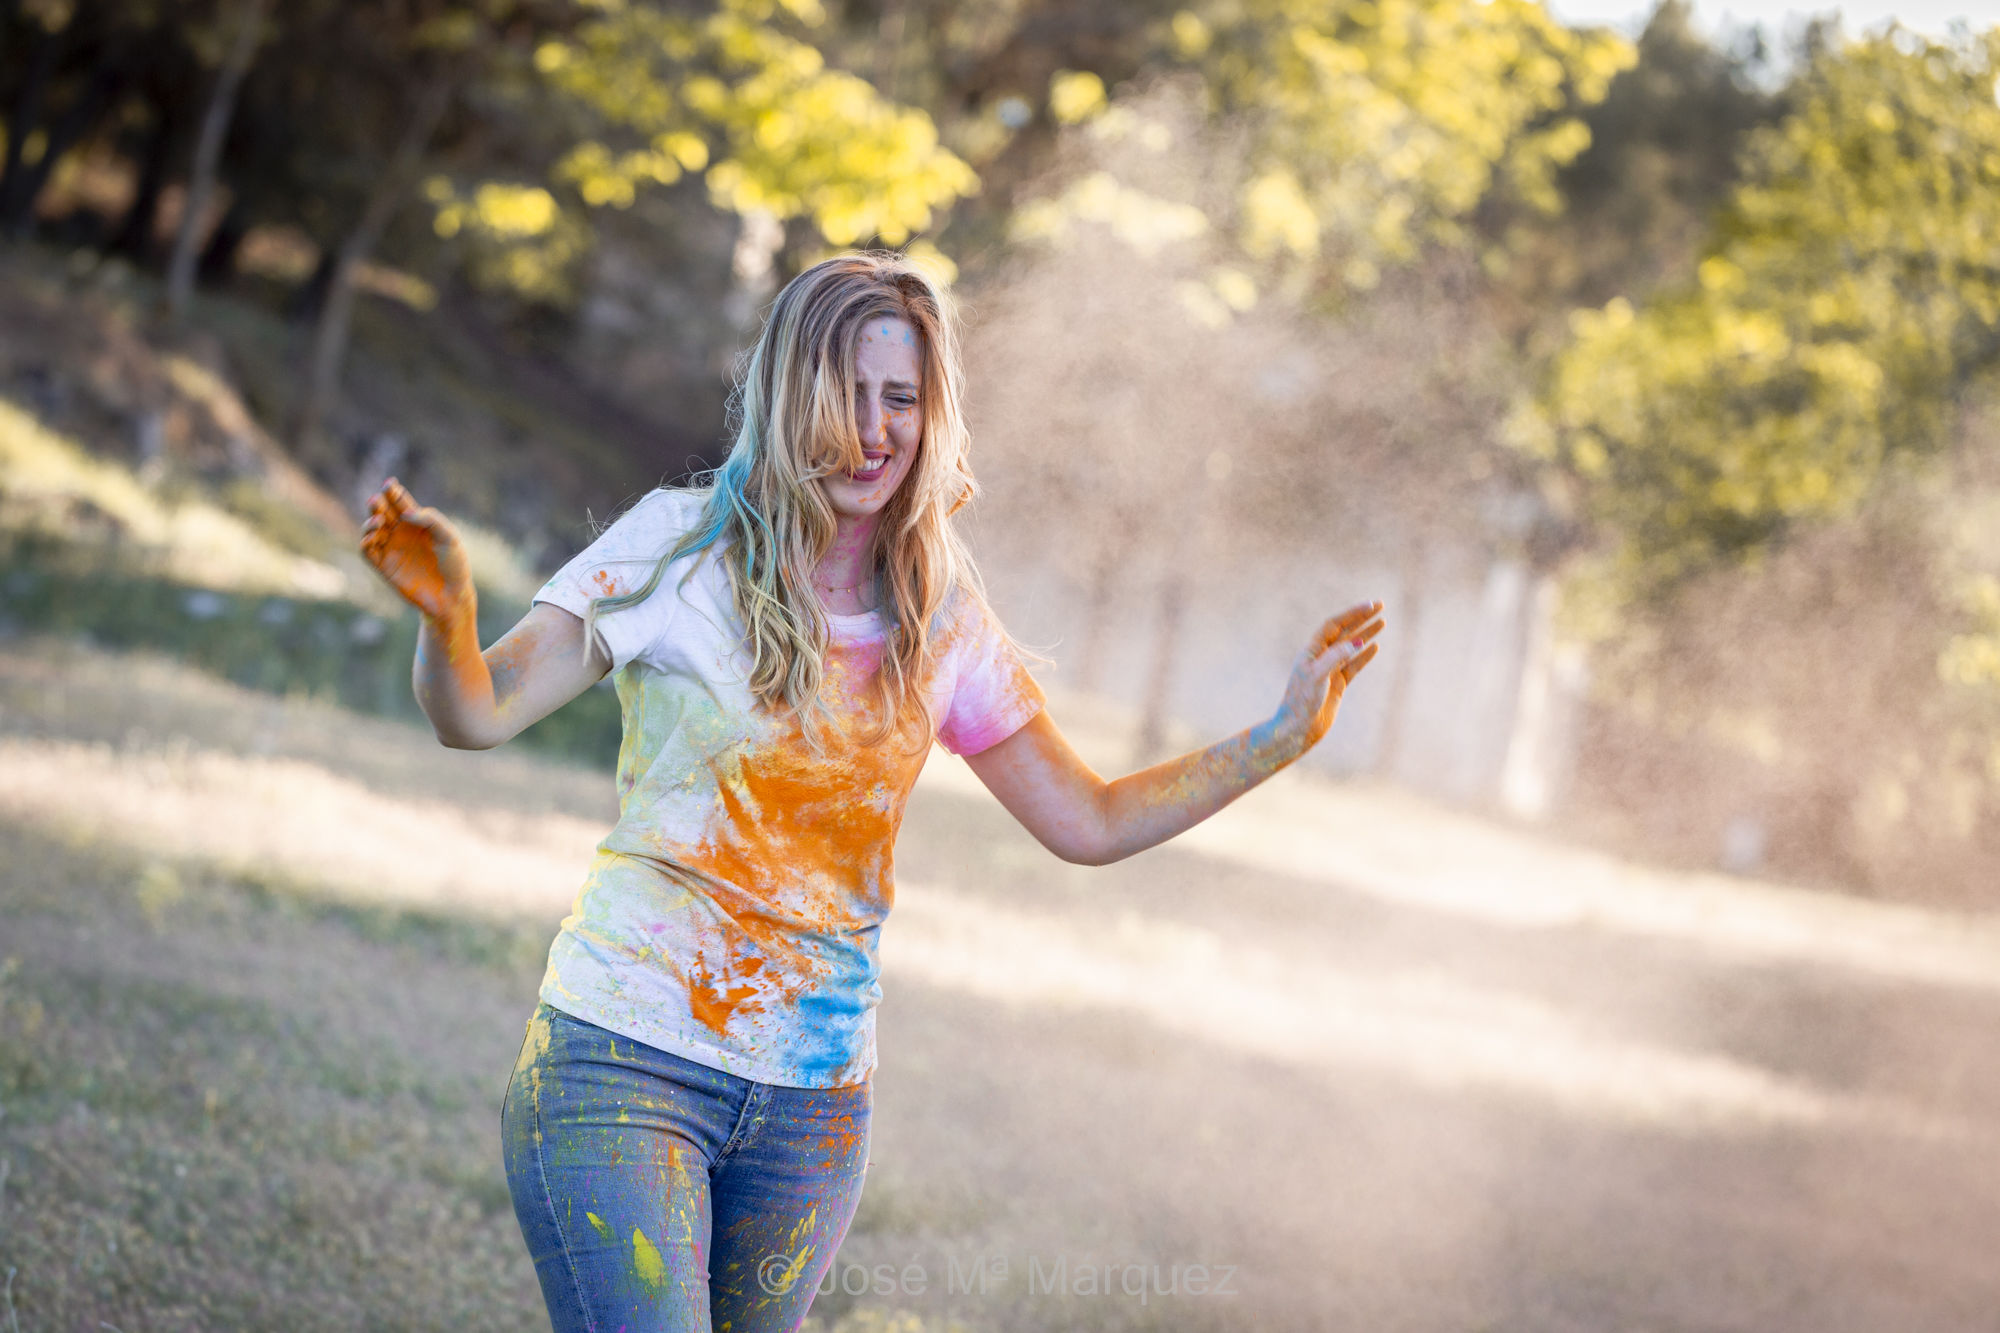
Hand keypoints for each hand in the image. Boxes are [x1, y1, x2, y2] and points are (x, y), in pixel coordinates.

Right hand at [359, 477, 474, 622]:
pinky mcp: (384, 566)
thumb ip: (431, 520)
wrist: (452, 596)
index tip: (389, 484)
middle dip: (377, 504)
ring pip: (371, 529)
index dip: (392, 492)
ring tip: (378, 520)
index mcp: (417, 523)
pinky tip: (372, 536)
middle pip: (383, 512)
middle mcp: (401, 533)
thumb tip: (407, 513)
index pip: (400, 502)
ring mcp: (391, 549)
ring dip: (370, 522)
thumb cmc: (454, 565)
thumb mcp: (449, 537)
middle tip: (377, 500)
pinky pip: (367, 551)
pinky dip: (365, 541)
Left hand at [1269, 600, 1384, 758]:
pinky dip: (1364, 656)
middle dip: (1362, 618)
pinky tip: (1375, 646)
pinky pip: (1353, 666)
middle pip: (1344, 631)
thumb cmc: (1301, 702)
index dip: (1352, 614)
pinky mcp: (1336, 685)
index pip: (1334, 625)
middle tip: (1381, 605)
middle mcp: (1320, 657)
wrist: (1296, 729)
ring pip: (1351, 647)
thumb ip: (1336, 657)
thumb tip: (1357, 641)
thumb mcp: (1318, 676)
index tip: (1371, 606)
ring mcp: (1329, 671)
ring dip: (1366, 633)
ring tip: (1382, 622)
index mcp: (1311, 651)